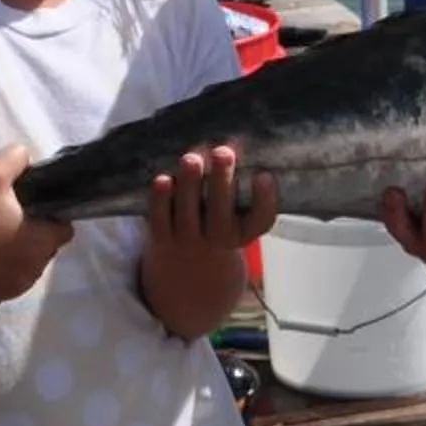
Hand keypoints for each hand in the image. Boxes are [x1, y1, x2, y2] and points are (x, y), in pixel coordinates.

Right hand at [0, 143, 73, 300]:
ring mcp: (20, 284)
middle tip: (9, 218)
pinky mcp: (2, 294)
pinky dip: (7, 267)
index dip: (51, 216)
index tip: (29, 207)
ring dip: (21, 251)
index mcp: (43, 240)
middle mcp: (37, 267)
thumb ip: (16, 158)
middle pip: (48, 246)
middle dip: (36, 233)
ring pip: (32, 262)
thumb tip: (26, 157)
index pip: (64, 228)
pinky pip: (15, 276)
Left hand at [140, 145, 275, 340]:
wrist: (187, 286)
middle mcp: (218, 241)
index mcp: (241, 235)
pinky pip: (160, 221)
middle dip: (222, 182)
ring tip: (191, 159)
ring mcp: (188, 243)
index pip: (260, 221)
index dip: (265, 200)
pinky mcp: (162, 241)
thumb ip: (233, 190)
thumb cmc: (215, 235)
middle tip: (223, 153)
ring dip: (189, 186)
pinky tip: (163, 179)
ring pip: (188, 215)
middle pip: (221, 214)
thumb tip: (229, 140)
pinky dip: (159, 201)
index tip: (265, 175)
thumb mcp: (233, 222)